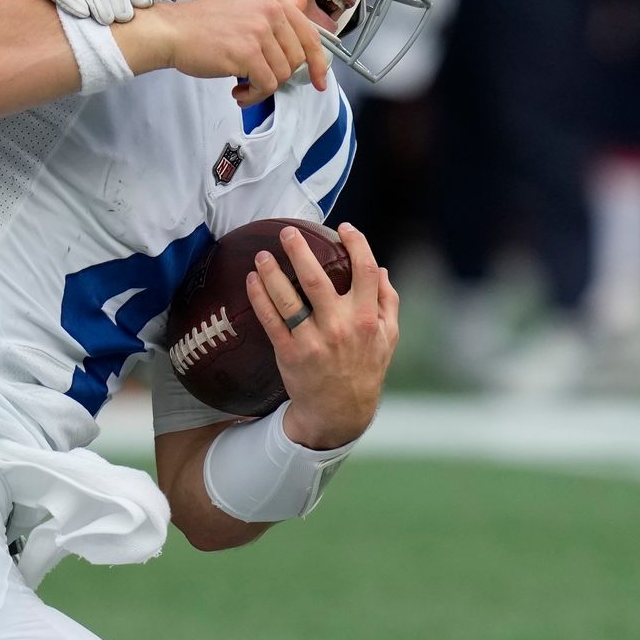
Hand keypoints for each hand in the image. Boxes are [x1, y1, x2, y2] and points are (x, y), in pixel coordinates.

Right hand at [122, 0, 329, 97]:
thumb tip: (301, 3)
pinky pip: (265, 85)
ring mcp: (259, 32)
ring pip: (281, 75)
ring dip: (262, 88)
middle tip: (257, 78)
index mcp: (273, 1)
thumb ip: (276, 8)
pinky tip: (237, 91)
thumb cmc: (203, 23)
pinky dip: (253, 95)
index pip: (309, 35)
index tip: (319, 80)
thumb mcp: (246, 5)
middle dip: (279, 76)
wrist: (173, 31)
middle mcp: (270, 13)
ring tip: (243, 86)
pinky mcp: (247, 53)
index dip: (318, 63)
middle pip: (296, 59)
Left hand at [243, 222, 398, 448]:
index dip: (356, 244)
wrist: (340, 411)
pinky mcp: (290, 354)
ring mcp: (313, 341)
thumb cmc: (365, 368)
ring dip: (271, 273)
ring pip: (287, 299)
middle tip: (286, 232)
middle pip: (316, 279)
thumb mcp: (387, 337)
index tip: (343, 228)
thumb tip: (382, 270)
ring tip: (261, 255)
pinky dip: (259, 298)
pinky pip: (270, 321)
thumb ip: (387, 302)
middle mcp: (340, 327)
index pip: (365, 271)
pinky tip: (251, 281)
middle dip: (299, 250)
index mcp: (366, 318)